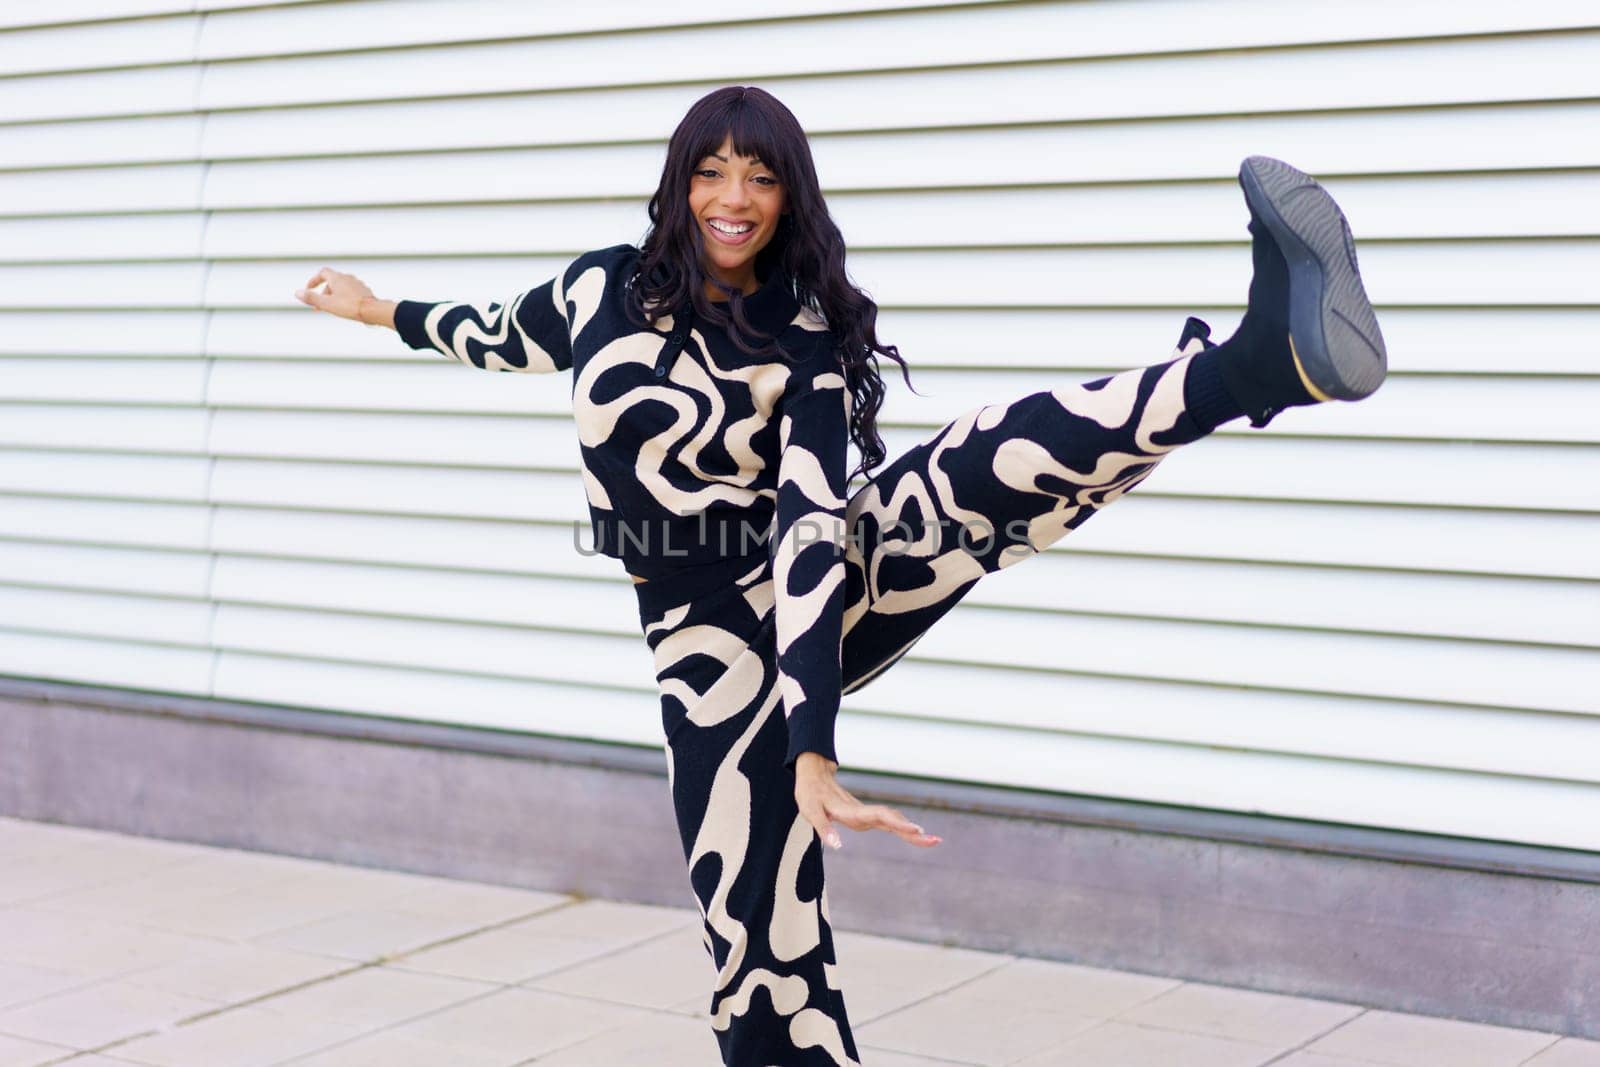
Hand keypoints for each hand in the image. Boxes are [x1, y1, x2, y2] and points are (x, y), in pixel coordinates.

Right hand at [294, 266, 378, 322]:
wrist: (373, 310)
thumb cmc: (350, 306)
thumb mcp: (327, 303)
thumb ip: (312, 298)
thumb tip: (297, 293)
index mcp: (337, 278)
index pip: (322, 273)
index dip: (313, 280)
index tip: (308, 289)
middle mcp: (348, 278)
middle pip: (331, 282)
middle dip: (323, 293)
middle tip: (318, 306)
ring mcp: (357, 284)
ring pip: (341, 288)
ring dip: (333, 296)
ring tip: (331, 309)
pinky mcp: (365, 291)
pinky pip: (351, 292)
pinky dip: (344, 298)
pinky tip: (345, 308)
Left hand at [794, 752, 941, 851]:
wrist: (815, 774)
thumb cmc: (810, 794)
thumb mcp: (811, 811)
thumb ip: (824, 828)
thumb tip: (837, 847)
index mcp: (852, 811)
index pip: (880, 817)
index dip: (899, 824)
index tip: (917, 830)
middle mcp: (862, 813)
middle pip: (892, 820)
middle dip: (912, 832)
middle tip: (935, 841)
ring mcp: (866, 814)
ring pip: (893, 821)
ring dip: (911, 831)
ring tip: (933, 841)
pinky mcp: (865, 816)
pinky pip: (887, 821)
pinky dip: (903, 828)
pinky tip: (915, 835)